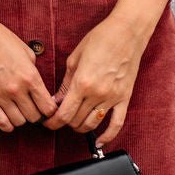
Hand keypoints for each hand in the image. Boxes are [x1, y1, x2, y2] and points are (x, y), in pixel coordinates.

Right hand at [0, 19, 58, 131]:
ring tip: (20, 110)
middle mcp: (17, 90)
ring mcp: (0, 96)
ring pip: (19, 122)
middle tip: (33, 108)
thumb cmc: (1, 40)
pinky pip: (1, 123)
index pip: (48, 107)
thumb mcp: (26, 53)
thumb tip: (38, 87)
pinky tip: (9, 118)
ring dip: (22, 118)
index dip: (50, 110)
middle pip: (34, 117)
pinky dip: (8, 125)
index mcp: (30, 77)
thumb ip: (34, 72)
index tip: (47, 108)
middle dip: (37, 114)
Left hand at [43, 14, 147, 145]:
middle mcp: (97, 93)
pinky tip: (100, 143)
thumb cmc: (100, 39)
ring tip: (74, 121)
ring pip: (92, 124)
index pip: (63, 114)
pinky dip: (108, 136)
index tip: (47, 123)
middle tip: (59, 118)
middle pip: (76, 121)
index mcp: (82, 83)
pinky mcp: (124, 98)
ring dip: (80, 127)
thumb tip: (57, 100)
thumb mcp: (75, 58)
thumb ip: (65, 83)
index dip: (52, 122)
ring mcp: (112, 98)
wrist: (127, 32)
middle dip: (64, 123)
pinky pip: (117, 123)